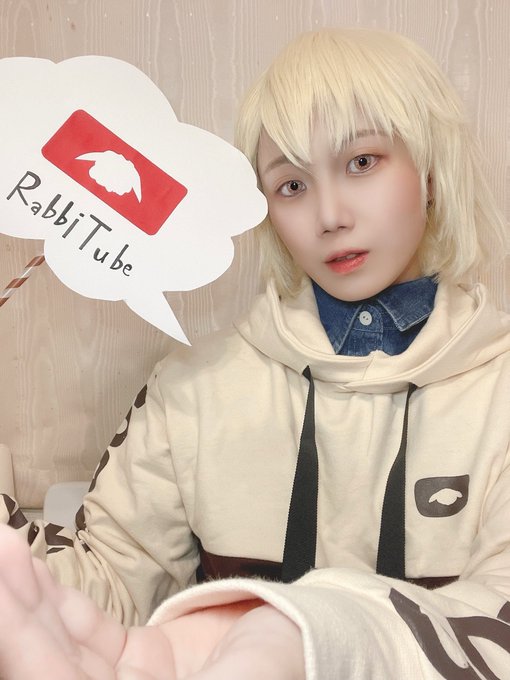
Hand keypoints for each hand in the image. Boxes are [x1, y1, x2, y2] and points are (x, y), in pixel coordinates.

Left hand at [0, 525, 304, 678]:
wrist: (307, 649)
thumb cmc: (272, 675)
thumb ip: (133, 669)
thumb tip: (45, 660)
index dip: (20, 641)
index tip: (2, 586)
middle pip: (47, 666)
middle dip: (16, 612)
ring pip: (58, 645)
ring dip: (26, 599)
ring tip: (4, 548)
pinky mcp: (135, 662)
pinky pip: (84, 631)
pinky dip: (54, 601)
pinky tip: (27, 568)